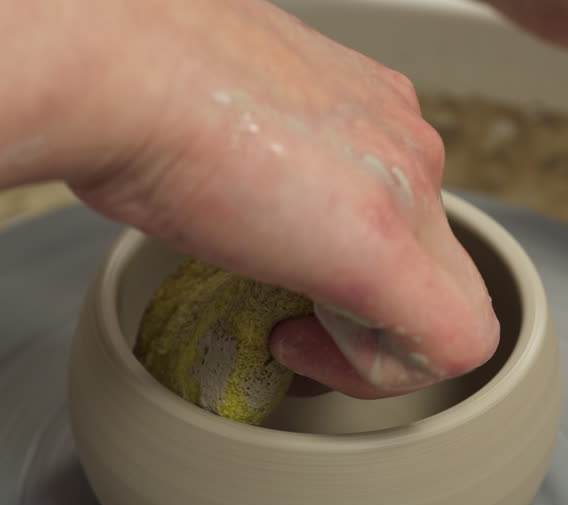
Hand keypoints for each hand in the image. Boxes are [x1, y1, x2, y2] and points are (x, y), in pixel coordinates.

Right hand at [72, 0, 498, 397]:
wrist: (113, 69)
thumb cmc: (127, 84)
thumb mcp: (207, 117)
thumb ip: (246, 155)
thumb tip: (217, 189)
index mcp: (361, 106)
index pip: (401, 206)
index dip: (354, 268)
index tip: (288, 279)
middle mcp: (398, 137)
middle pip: (433, 259)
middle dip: (367, 314)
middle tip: (291, 322)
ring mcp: (405, 182)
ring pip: (452, 300)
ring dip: (371, 341)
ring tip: (288, 330)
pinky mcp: (388, 244)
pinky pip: (454, 342)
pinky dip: (384, 372)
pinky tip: (301, 346)